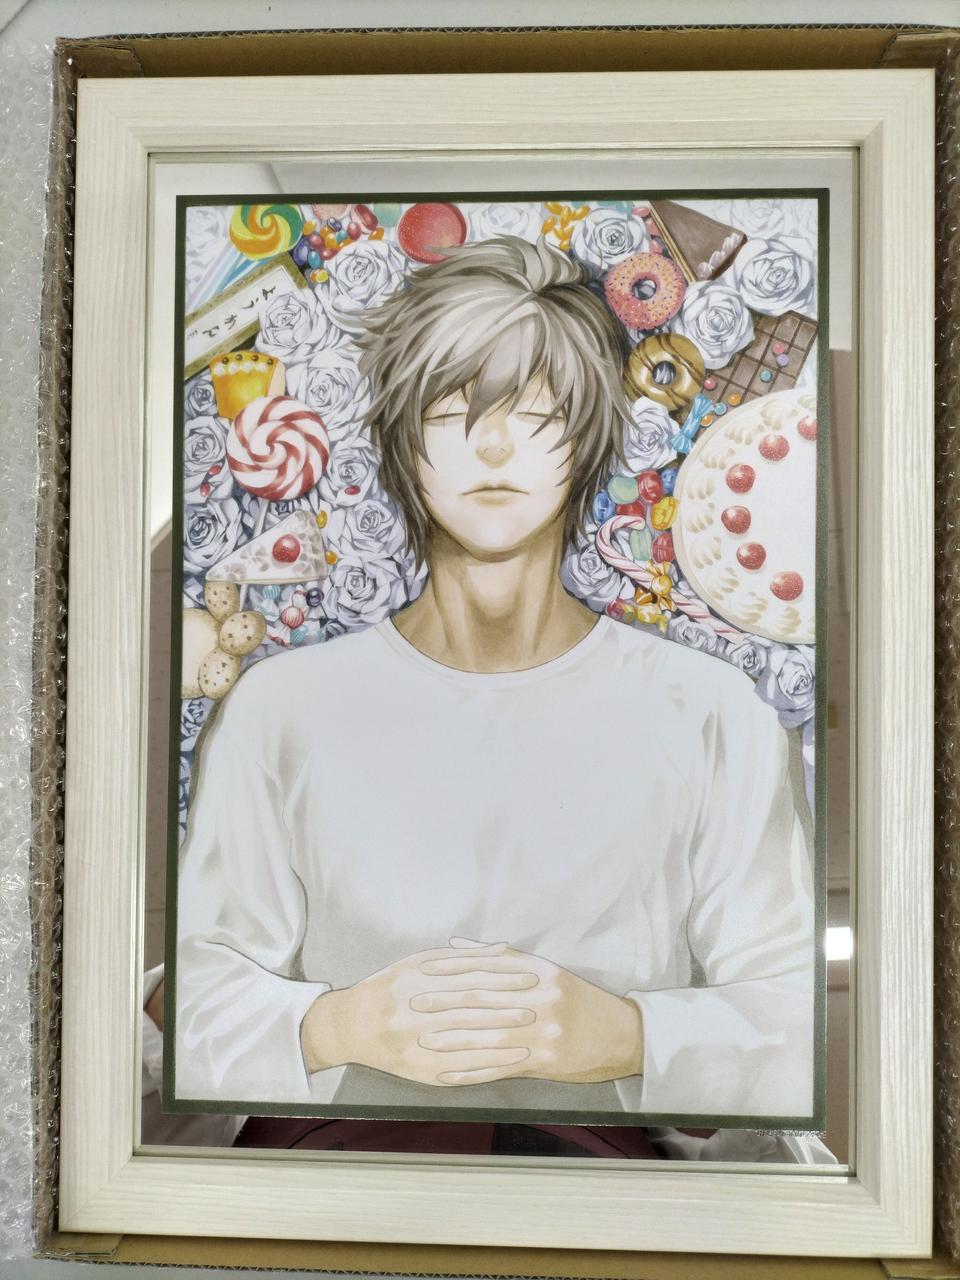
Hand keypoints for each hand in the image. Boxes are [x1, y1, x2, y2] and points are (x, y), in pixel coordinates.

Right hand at [299, 940, 537, 1085]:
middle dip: (510, 1006)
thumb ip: (461, 956)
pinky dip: (490, 1065)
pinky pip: (462, 1069)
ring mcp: (419, 1044)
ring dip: (506, 1038)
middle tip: (542, 1005)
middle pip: (473, 1008)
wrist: (352, 1025)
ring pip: (470, 1040)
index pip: (471, 977)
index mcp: (419, 979)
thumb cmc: (392, 987)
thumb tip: (505, 947)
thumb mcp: (419, 961)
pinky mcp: (422, 1071)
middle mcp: (417, 1011)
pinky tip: (513, 1062)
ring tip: (535, 1034)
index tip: (532, 975)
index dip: (504, 977)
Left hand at [412, 939, 643, 1085]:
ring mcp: (541, 1033)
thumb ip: (501, 959)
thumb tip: (456, 943)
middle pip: (483, 1000)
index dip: (452, 969)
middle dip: (444, 1003)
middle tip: (411, 1004)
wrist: (621, 1035)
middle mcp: (539, 999)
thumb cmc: (579, 1000)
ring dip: (451, 1040)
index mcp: (537, 973)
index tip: (422, 970)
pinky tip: (447, 1075)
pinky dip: (471, 1072)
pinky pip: (500, 1068)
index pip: (486, 968)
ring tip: (421, 1041)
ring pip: (487, 1036)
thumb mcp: (547, 971)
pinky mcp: (543, 1062)